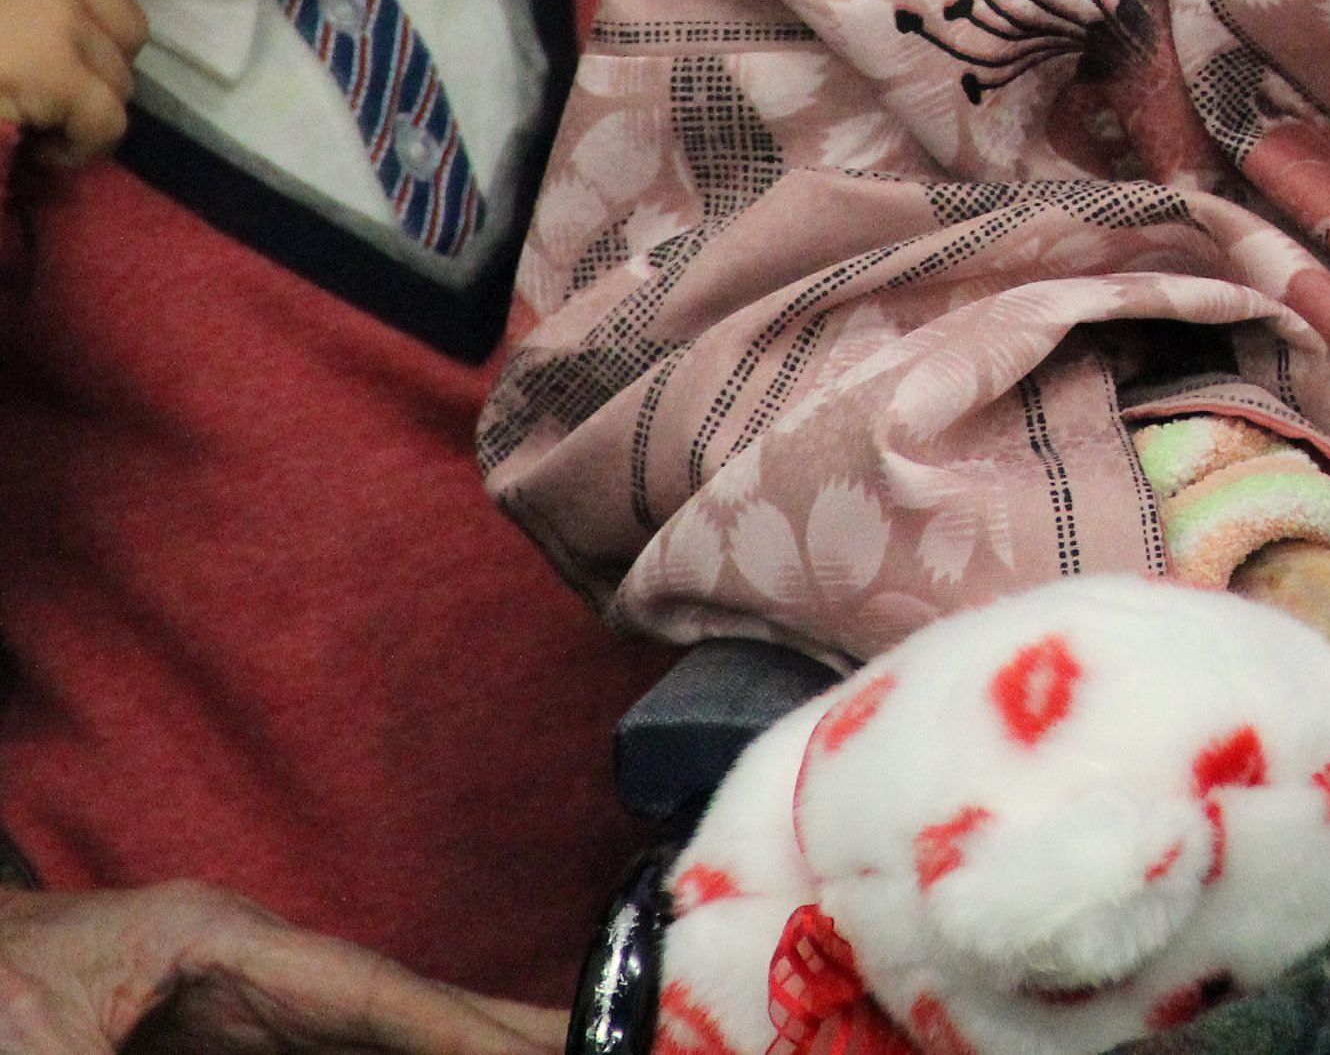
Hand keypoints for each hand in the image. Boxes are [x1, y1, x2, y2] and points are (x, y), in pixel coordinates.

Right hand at [0, 0, 148, 170]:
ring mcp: (56, 19)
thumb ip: (16, 6)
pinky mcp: (59, 71)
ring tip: (26, 125)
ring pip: (120, 78)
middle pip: (125, 22)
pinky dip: (81, 149)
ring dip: (84, 117)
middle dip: (100, 70)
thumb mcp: (2, 20)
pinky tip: (36, 152)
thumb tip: (30, 35)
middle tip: (46, 99)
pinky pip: (108, 121)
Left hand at [0, 884, 557, 1054]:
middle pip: (398, 1013)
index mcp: (217, 944)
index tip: (553, 1044)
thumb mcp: (33, 1046)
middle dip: (497, 1035)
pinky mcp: (218, 1054)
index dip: (462, 1025)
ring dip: (458, 1053)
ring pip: (376, 1044)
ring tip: (553, 1054)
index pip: (369, 990)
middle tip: (613, 1042)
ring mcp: (235, 1018)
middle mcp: (248, 976)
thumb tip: (297, 1037)